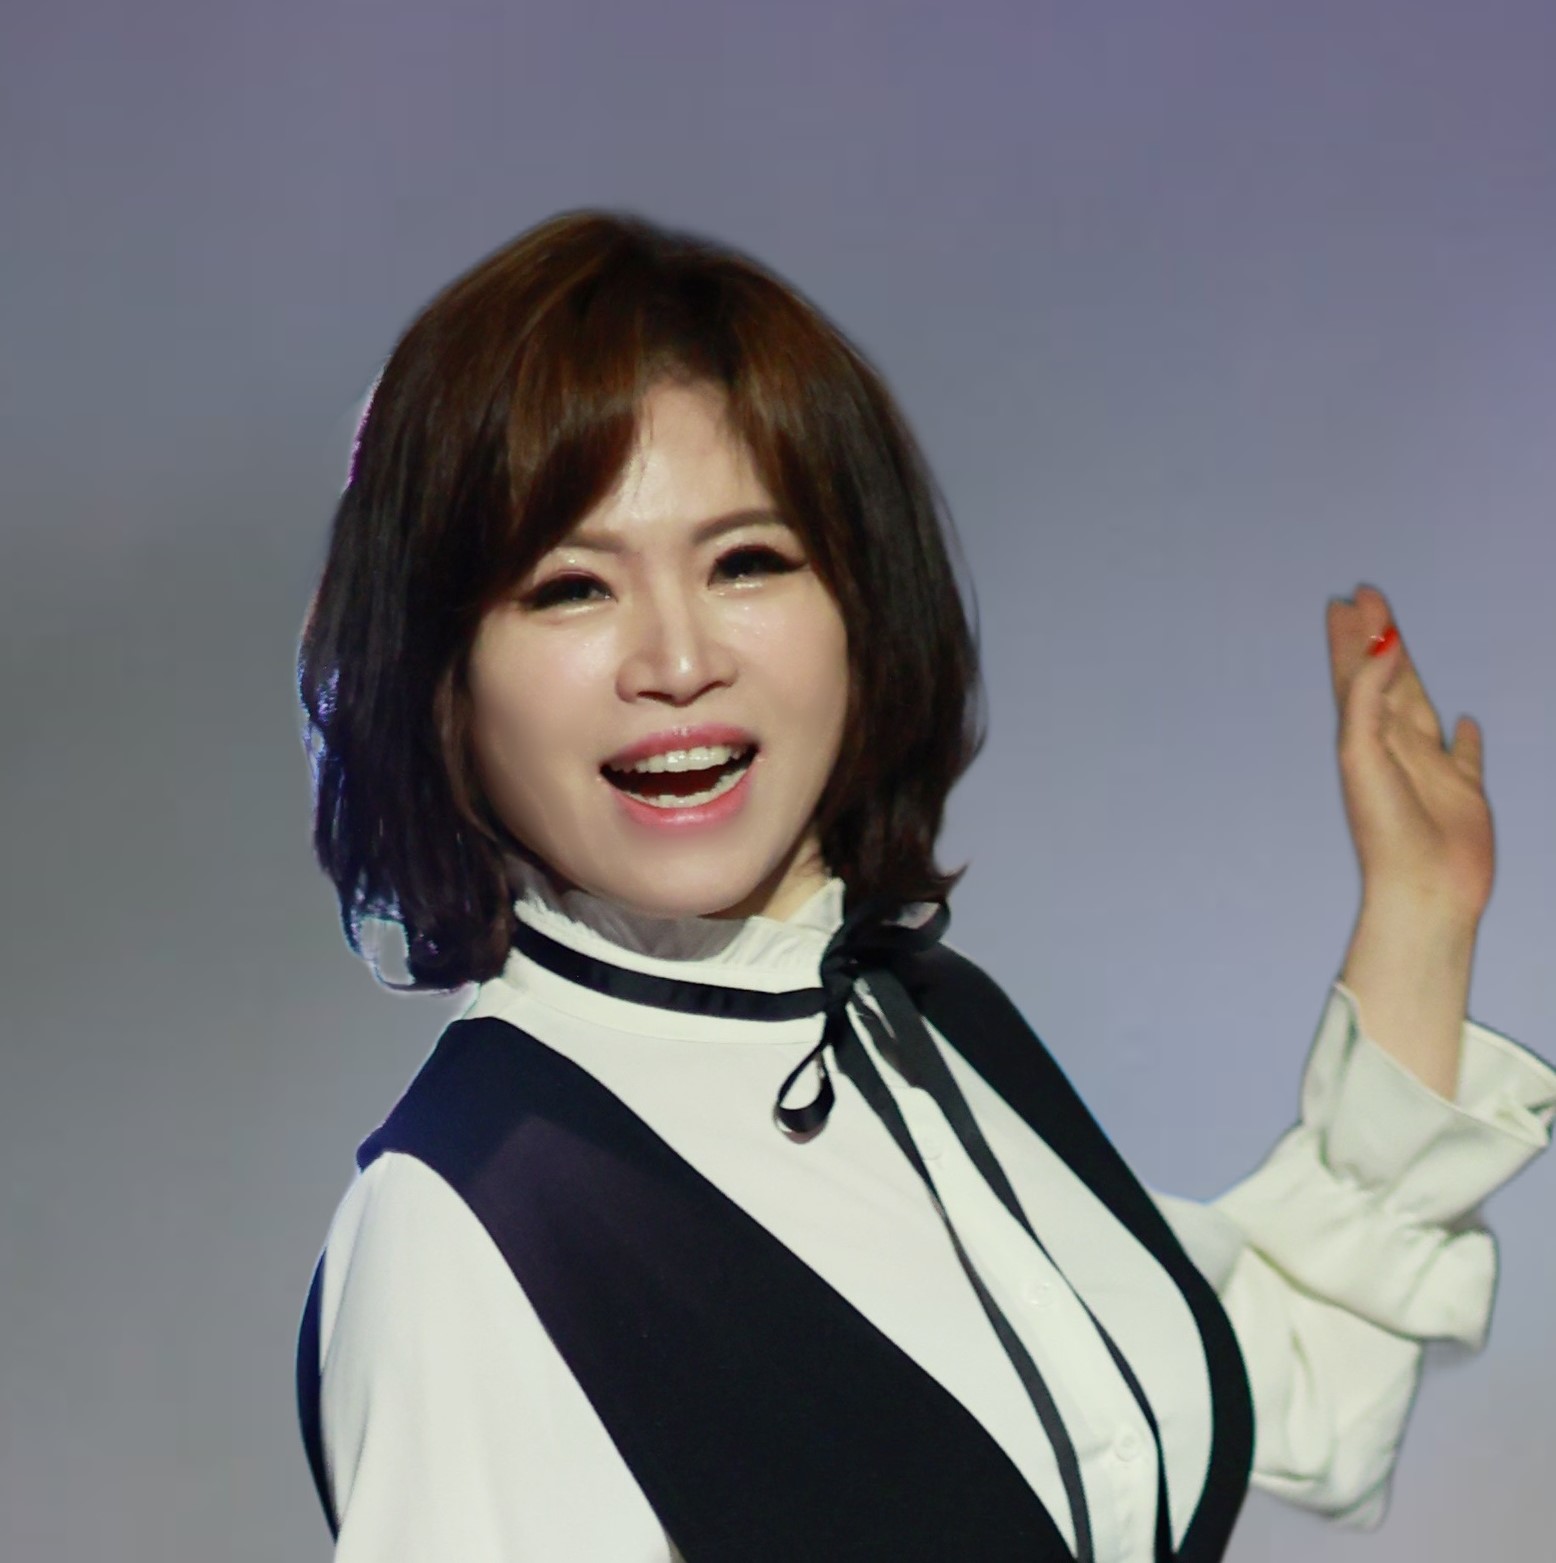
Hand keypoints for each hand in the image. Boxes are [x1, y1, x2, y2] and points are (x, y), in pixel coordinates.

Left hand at [1326, 584, 1493, 926]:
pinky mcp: (1463, 793)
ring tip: (1401, 641)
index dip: (1351, 640)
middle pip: (1383, 682)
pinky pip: (1466, 756)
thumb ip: (1369, 698)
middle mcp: (1392, 749)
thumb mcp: (1364, 753)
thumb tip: (1384, 647)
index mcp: (1362, 740)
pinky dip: (1465, 736)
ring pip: (1419, 706)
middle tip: (1368, 599)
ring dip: (1410, 673)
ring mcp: (1428, 770)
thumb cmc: (1385, 828)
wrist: (1421, 890)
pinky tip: (1464, 721)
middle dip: (1374, 642)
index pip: (1353, 677)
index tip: (1347, 601)